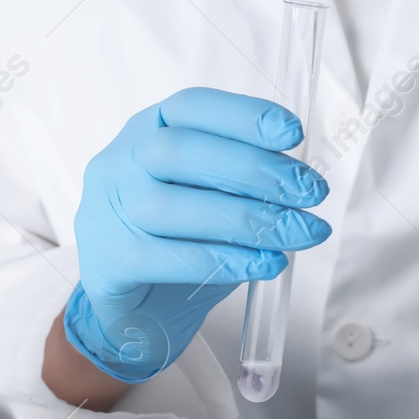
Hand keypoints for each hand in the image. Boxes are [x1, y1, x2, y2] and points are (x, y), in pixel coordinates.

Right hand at [66, 87, 330, 382]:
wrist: (131, 311)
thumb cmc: (178, 241)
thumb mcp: (210, 196)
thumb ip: (239, 180)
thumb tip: (299, 179)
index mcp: (146, 130)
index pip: (191, 107)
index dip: (243, 116)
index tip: (293, 133)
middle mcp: (120, 162)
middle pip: (182, 152)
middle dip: (256, 169)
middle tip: (311, 192)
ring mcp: (107, 211)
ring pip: (176, 206)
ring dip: (249, 219)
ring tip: (301, 232)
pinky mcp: (108, 261)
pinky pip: (169, 257)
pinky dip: (225, 260)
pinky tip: (266, 263)